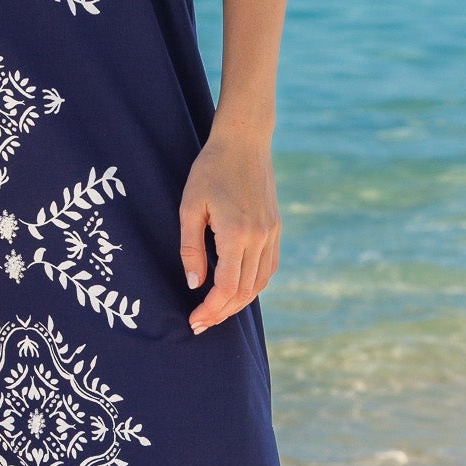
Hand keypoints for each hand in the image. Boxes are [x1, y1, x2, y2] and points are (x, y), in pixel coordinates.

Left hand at [178, 130, 279, 333]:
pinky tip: (237, 290)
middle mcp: (259, 237)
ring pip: (259, 283)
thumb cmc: (210, 170)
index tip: (194, 320)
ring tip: (216, 312)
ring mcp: (271, 233)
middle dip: (221, 313)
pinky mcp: (276, 228)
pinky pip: (268, 267)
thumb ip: (190, 248)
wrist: (244, 141)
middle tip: (200, 323)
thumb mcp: (190, 206)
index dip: (210, 309)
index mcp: (236, 233)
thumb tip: (194, 284)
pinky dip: (253, 285)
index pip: (226, 287)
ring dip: (239, 303)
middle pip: (244, 291)